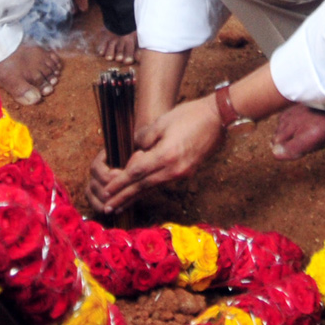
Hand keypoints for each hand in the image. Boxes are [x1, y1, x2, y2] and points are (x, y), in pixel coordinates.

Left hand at [86, 96, 223, 213]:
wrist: (218, 117)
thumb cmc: (189, 115)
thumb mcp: (162, 122)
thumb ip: (144, 138)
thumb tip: (135, 151)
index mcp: (166, 155)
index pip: (136, 173)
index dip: (120, 183)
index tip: (106, 192)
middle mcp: (174, 169)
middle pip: (143, 187)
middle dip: (124, 198)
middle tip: (107, 209)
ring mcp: (182, 173)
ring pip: (153, 187)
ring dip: (135, 196)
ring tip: (120, 206)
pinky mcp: (187, 172)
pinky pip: (163, 183)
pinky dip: (149, 189)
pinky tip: (141, 192)